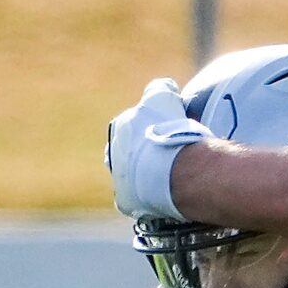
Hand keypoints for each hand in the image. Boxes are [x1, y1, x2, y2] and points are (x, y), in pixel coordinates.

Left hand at [106, 77, 212, 218]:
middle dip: (142, 156)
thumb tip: (165, 85)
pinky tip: (162, 200)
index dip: (147, 131)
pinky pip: (135, 202)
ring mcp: (119, 178)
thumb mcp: (165, 97)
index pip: (132, 126)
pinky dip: (146, 201)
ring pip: (130, 178)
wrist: (174, 168)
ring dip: (143, 180)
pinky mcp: (126, 201)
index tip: (162, 136)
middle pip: (127, 153)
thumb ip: (161, 87)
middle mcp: (114, 151)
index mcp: (121, 126)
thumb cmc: (168, 130)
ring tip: (167, 183)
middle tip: (166, 160)